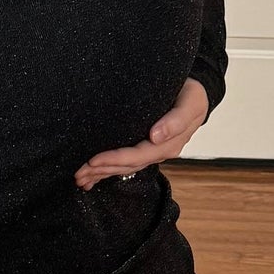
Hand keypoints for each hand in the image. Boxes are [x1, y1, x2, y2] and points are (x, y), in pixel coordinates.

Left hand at [74, 77, 209, 189]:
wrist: (196, 95)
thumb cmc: (192, 95)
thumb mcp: (191, 103)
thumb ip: (176, 120)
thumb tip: (155, 136)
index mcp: (168, 144)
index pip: (137, 156)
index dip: (114, 160)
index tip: (93, 161)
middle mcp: (159, 151)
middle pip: (127, 165)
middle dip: (102, 170)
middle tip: (78, 173)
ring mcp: (153, 152)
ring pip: (124, 167)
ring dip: (102, 173)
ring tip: (80, 178)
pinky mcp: (146, 148)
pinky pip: (126, 163)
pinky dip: (109, 170)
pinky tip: (93, 178)